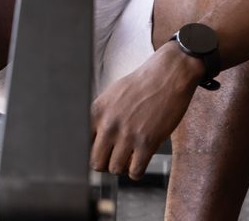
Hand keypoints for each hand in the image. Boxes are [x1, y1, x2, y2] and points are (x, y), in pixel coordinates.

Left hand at [90, 42, 201, 179]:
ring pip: (115, 169)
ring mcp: (127, 135)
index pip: (81, 143)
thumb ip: (100, 116)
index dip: (90, 150)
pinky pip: (135, 172)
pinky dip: (136, 172)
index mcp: (97, 111)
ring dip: (122, 167)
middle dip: (104, 163)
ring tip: (128, 158)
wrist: (167, 76)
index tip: (97, 152)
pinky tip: (139, 161)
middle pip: (96, 163)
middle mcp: (109, 124)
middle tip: (113, 158)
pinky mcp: (147, 143)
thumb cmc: (141, 85)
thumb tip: (92, 138)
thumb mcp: (111, 96)